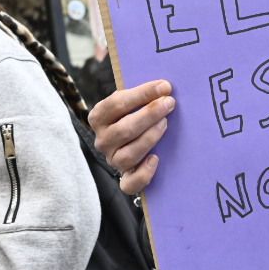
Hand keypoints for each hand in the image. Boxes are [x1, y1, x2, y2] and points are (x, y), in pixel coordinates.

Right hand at [88, 81, 174, 195]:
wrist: (134, 144)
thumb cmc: (135, 117)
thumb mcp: (132, 103)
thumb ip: (142, 95)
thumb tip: (165, 86)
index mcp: (99, 117)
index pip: (116, 104)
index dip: (142, 94)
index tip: (164, 86)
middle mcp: (102, 141)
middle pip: (123, 129)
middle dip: (149, 114)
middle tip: (169, 103)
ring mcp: (112, 161)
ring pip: (128, 155)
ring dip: (149, 138)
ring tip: (165, 124)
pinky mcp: (124, 180)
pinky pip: (130, 183)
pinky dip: (144, 173)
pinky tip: (156, 158)